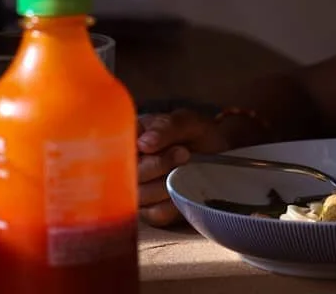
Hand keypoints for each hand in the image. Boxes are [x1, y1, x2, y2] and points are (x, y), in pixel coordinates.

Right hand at [136, 108, 229, 226]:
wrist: (221, 155)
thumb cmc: (198, 134)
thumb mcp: (188, 122)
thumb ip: (167, 127)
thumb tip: (143, 143)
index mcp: (130, 138)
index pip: (114, 149)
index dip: (129, 152)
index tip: (150, 146)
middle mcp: (128, 166)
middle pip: (126, 175)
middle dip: (157, 165)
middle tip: (183, 153)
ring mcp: (138, 190)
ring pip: (140, 196)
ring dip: (167, 183)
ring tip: (187, 168)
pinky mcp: (152, 211)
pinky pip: (156, 213)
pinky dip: (173, 203)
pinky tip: (186, 188)